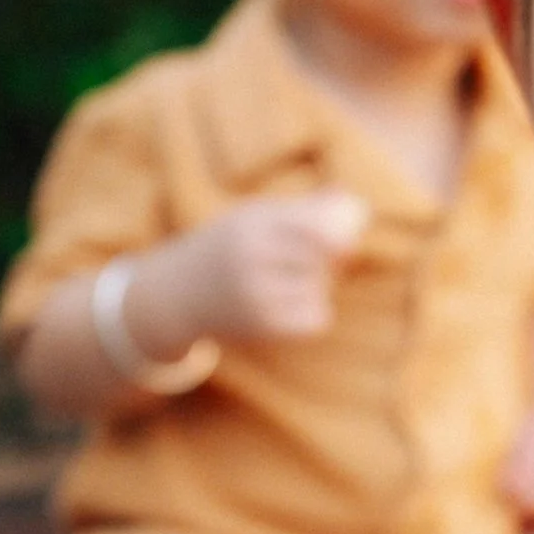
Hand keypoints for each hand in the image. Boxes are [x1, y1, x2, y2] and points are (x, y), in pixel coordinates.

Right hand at [139, 190, 368, 353]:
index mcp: (252, 224)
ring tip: (296, 283)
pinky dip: (315, 313)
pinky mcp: (260, 327)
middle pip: (324, 257)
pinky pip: (316, 319)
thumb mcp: (256, 217)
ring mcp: (254, 295)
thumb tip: (357, 206)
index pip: (317, 226)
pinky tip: (295, 306)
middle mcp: (251, 257)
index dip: (341, 233)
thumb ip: (306, 209)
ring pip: (321, 288)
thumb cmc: (229, 247)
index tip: (344, 241)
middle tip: (321, 262)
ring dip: (320, 286)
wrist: (175, 295)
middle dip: (331, 259)